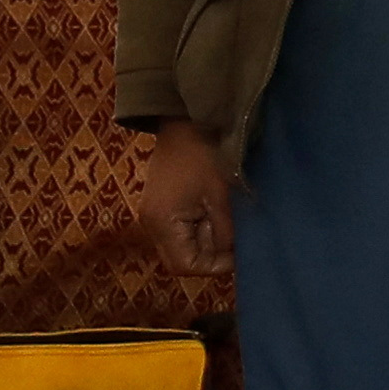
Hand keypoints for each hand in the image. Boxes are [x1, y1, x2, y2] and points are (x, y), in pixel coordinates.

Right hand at [136, 123, 236, 280]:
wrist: (183, 122)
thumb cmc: (202, 155)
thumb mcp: (220, 196)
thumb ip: (225, 231)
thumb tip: (234, 255)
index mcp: (163, 222)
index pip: (186, 266)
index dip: (213, 267)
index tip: (237, 255)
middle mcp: (152, 225)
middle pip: (181, 261)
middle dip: (209, 258)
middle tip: (235, 246)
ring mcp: (154, 217)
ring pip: (181, 248)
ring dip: (205, 244)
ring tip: (226, 228)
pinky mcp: (160, 208)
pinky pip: (180, 233)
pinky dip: (199, 231)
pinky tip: (215, 217)